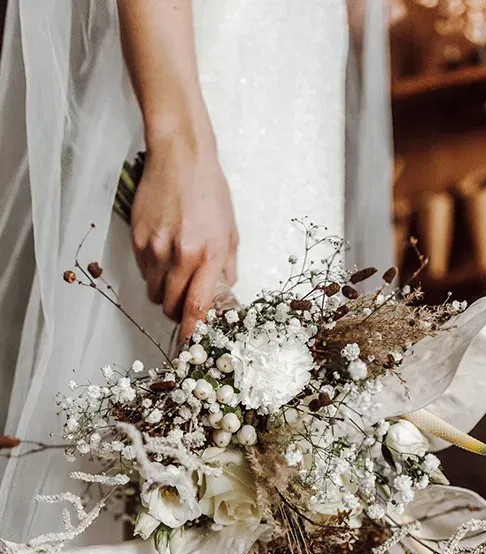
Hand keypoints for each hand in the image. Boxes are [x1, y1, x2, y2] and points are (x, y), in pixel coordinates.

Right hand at [131, 127, 238, 342]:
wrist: (180, 157)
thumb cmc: (209, 192)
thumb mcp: (229, 232)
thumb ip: (225, 267)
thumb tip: (222, 295)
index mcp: (207, 255)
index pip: (196, 307)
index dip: (192, 331)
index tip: (192, 344)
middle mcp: (179, 255)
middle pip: (171, 306)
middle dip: (177, 312)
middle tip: (184, 303)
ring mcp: (155, 248)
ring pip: (154, 292)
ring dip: (164, 293)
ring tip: (174, 273)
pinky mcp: (137, 239)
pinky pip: (144, 272)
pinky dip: (153, 272)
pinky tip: (163, 252)